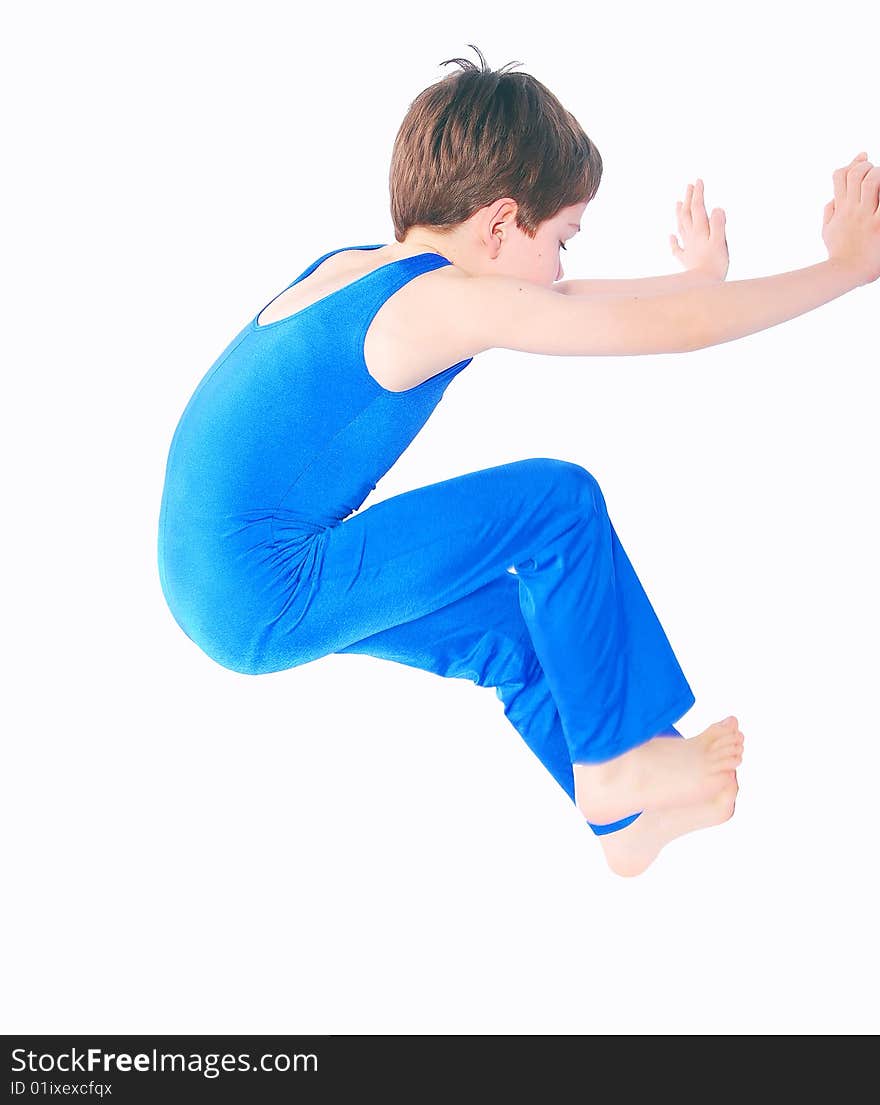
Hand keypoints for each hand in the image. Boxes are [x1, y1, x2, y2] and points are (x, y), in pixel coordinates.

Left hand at [670, 178, 728, 280]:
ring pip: (681, 227)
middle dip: (689, 199)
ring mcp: (687, 248)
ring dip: (680, 213)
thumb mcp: (720, 242)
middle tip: (690, 186)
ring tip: (678, 203)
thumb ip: (719, 225)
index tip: (698, 180)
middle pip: (687, 214)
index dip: (698, 194)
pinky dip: (673, 240)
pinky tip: (671, 236)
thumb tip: (717, 208)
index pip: (698, 208)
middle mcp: (691, 236)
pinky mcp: (685, 260)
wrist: (702, 286)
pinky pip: (676, 248)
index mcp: (700, 230)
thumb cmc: (714, 264)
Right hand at [822, 151, 879, 285]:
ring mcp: (866, 216)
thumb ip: (829, 212)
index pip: (840, 176)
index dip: (851, 164)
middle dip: (867, 167)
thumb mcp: (826, 232)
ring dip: (878, 175)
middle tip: (875, 174)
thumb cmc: (838, 254)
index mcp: (840, 209)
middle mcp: (852, 209)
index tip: (862, 158)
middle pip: (856, 174)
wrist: (846, 273)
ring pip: (871, 181)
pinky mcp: (879, 225)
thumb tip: (832, 199)